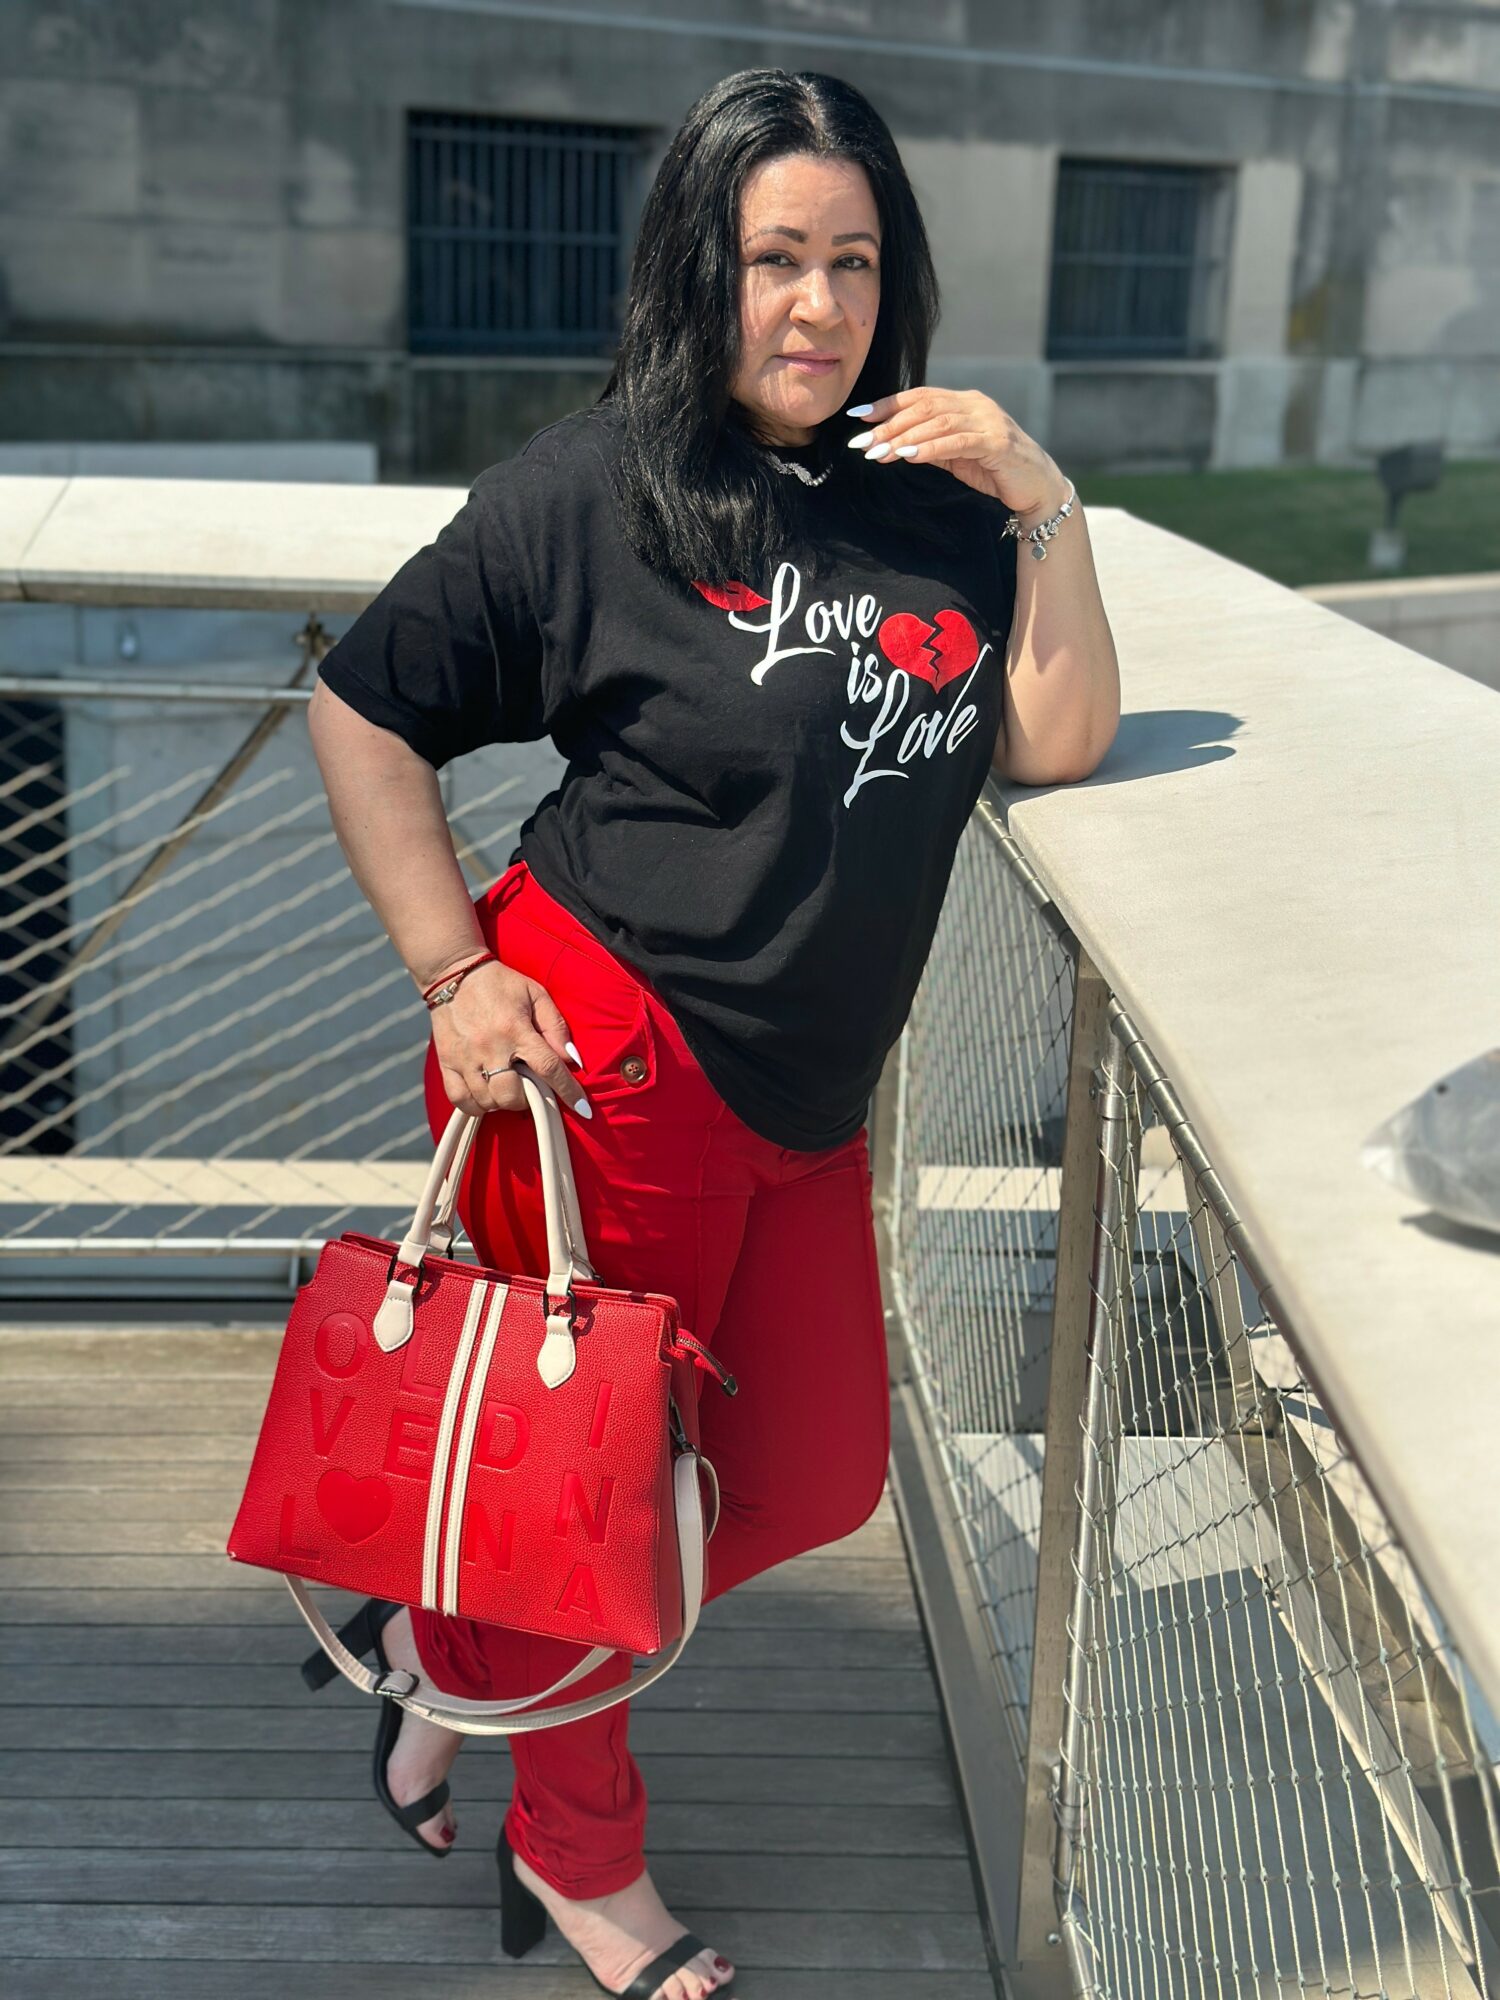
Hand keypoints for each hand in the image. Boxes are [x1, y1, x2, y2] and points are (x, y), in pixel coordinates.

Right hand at [428, 960, 591, 1119]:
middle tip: (529, 1088)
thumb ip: (556, 1026)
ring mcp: (465, 1058)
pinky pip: (460, 1099)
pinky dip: (475, 1106)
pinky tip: (485, 1097)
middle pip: (512, 1095)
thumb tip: (572, 1059)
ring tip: (507, 1088)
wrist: (454, 973)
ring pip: (487, 1101)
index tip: (582, 1108)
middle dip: (527, 1099)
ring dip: (503, 1103)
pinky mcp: (447, 1063)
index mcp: (515, 1029)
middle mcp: (490, 1047)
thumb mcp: (536, 994)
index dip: (568, 1091)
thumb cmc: (500, 984)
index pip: (548, 1067)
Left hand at [847, 388, 1067, 517]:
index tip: (858, 416)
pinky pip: (958, 441)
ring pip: (938, 422)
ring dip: (904, 438)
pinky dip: (930, 448)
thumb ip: (930, 446)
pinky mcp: (998, 442)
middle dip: (889, 424)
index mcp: (965, 402)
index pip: (920, 397)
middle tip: (862, 442)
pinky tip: (907, 456)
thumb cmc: (996, 472)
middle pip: (924, 407)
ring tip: (878, 452)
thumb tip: (892, 446)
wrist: (1037, 488)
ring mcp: (989, 421)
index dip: (887, 404)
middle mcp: (976, 404)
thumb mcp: (956, 457)